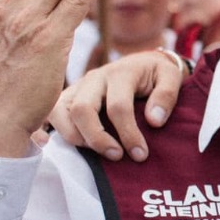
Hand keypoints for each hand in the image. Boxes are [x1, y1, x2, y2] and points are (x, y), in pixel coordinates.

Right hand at [50, 49, 186, 160]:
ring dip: (74, 137)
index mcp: (120, 73)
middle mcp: (94, 78)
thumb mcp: (170, 76)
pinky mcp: (67, 97)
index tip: (140, 154)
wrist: (142, 62)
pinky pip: (49, 112)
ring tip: (94, 154)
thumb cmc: (155, 74)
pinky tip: (55, 145)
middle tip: (116, 156)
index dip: (128, 134)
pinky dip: (48, 130)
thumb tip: (154, 120)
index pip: (118, 106)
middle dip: (97, 138)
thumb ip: (166, 96)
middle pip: (82, 109)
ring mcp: (78, 87)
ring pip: (60, 112)